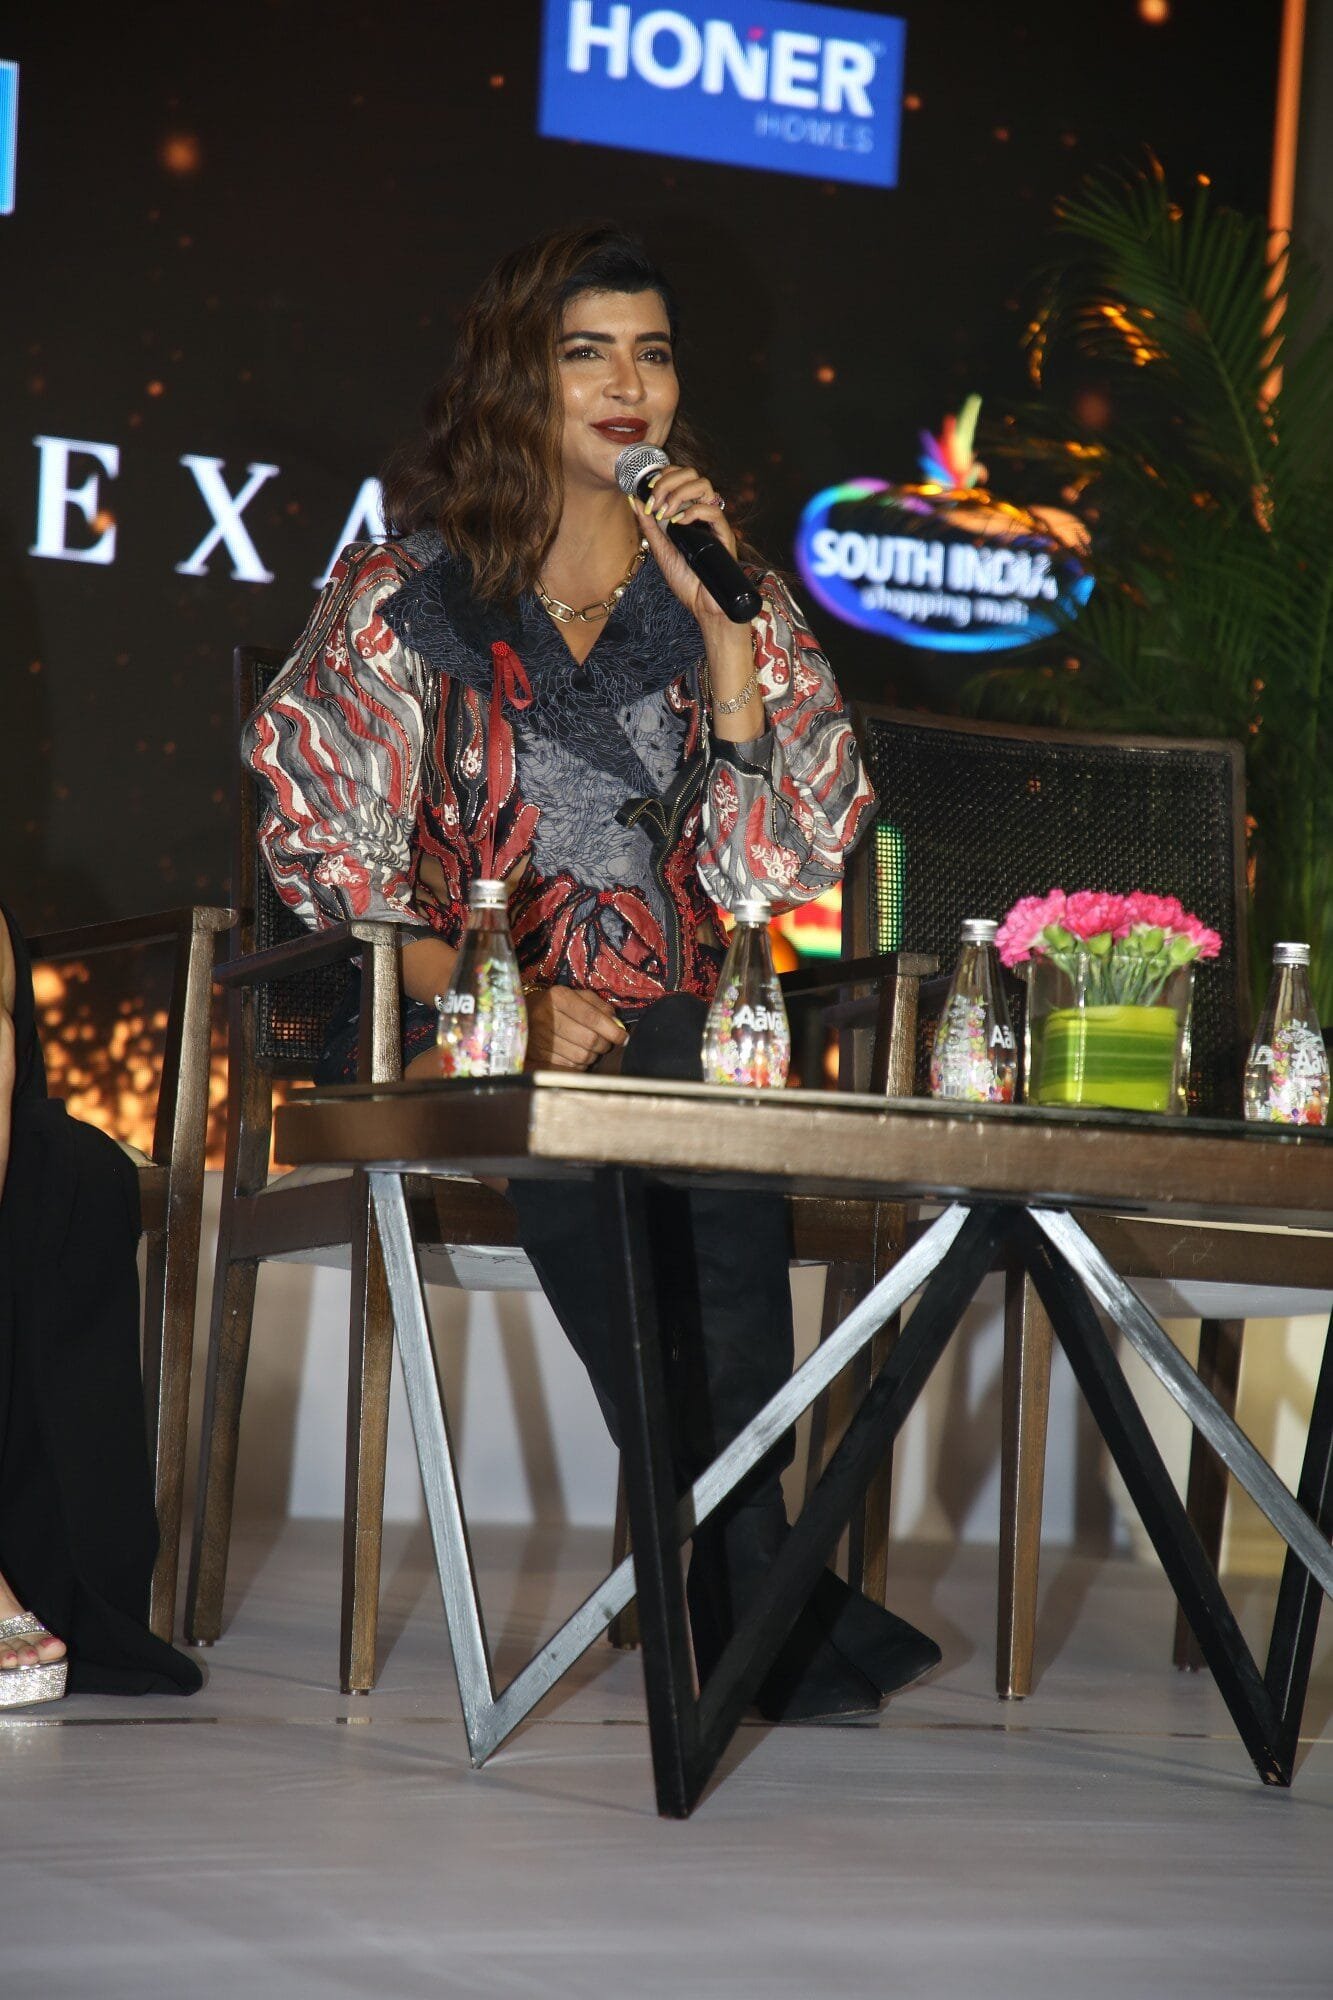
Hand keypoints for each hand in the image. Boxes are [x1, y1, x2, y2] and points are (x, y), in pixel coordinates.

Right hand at [524, 986, 627, 1069]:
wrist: (520, 1016)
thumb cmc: (557, 1005)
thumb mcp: (576, 997)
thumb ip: (599, 1006)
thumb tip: (617, 1024)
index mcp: (559, 998)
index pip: (592, 1017)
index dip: (612, 1030)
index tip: (623, 1037)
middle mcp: (547, 1017)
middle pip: (590, 1039)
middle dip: (604, 1044)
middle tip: (606, 1043)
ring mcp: (540, 1039)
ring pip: (582, 1056)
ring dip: (593, 1055)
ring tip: (590, 1048)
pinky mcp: (537, 1057)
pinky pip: (571, 1067)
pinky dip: (580, 1064)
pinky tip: (576, 1055)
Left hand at [631, 465, 735, 627]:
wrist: (702, 604)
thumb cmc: (685, 579)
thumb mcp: (659, 548)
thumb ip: (648, 524)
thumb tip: (634, 499)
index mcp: (688, 512)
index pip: (681, 477)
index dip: (665, 475)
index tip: (648, 489)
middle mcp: (702, 513)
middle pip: (692, 475)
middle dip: (669, 482)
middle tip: (655, 501)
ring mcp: (713, 522)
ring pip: (704, 486)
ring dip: (679, 494)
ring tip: (666, 513)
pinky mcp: (724, 535)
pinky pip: (712, 511)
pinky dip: (692, 512)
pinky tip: (679, 523)